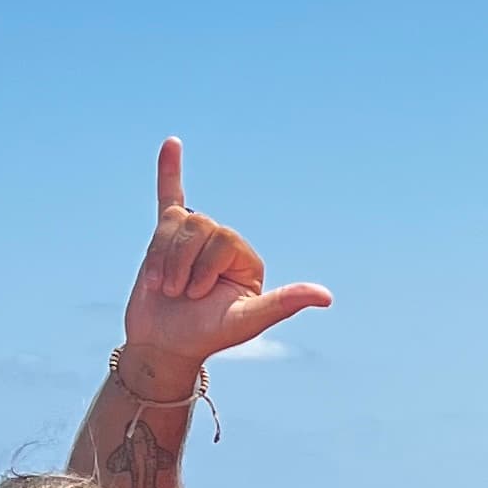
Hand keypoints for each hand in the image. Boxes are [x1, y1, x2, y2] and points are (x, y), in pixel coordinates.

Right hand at [118, 136, 333, 389]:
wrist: (162, 344)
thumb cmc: (205, 336)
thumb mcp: (246, 321)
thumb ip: (283, 303)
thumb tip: (326, 296)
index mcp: (246, 259)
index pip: (224, 237)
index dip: (204, 267)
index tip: (200, 297)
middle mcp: (223, 245)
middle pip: (199, 227)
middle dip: (181, 263)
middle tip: (181, 294)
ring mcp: (194, 239)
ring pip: (175, 223)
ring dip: (162, 258)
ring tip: (166, 286)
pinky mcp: (167, 236)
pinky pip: (169, 195)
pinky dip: (169, 170)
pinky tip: (172, 144)